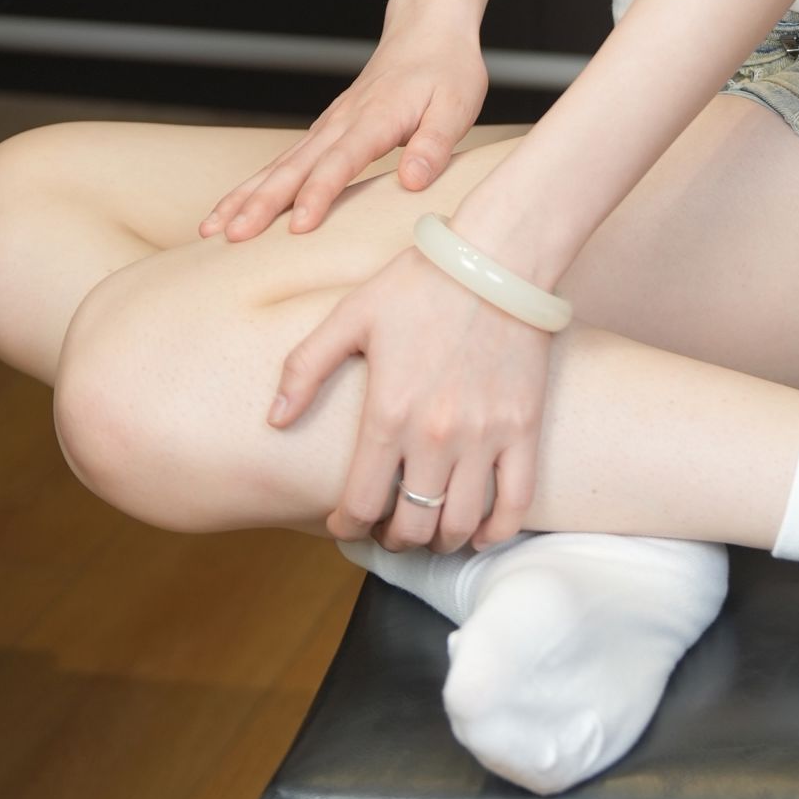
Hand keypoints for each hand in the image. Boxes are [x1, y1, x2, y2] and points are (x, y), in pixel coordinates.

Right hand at [198, 0, 486, 241]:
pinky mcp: (324, 130)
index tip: (298, 226)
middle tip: (232, 237)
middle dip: (262, 202)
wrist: (426, 30)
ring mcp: (329, 124)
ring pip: (279, 163)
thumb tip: (412, 181)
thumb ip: (434, 144)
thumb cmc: (446, 71)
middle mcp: (343, 121)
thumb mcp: (457, 105)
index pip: (342, 160)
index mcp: (376, 118)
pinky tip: (232, 208)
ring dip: (245, 195)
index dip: (319, 193)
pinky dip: (254, 185)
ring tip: (210, 229)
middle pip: (296, 165)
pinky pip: (283, 160)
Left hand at [267, 238, 550, 552]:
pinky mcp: (524, 429)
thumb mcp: (351, 315)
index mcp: (389, 413)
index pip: (359, 503)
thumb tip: (275, 419)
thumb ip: (306, 367)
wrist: (498, 258)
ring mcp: (484, 436)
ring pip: (460, 523)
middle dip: (393, 538)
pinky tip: (480, 530)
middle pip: (411, 525)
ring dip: (440, 539)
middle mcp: (435, 436)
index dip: (346, 525)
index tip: (344, 522)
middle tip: (387, 528)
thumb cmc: (422, 282)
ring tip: (429, 529)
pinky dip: (497, 530)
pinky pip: (516, 502)